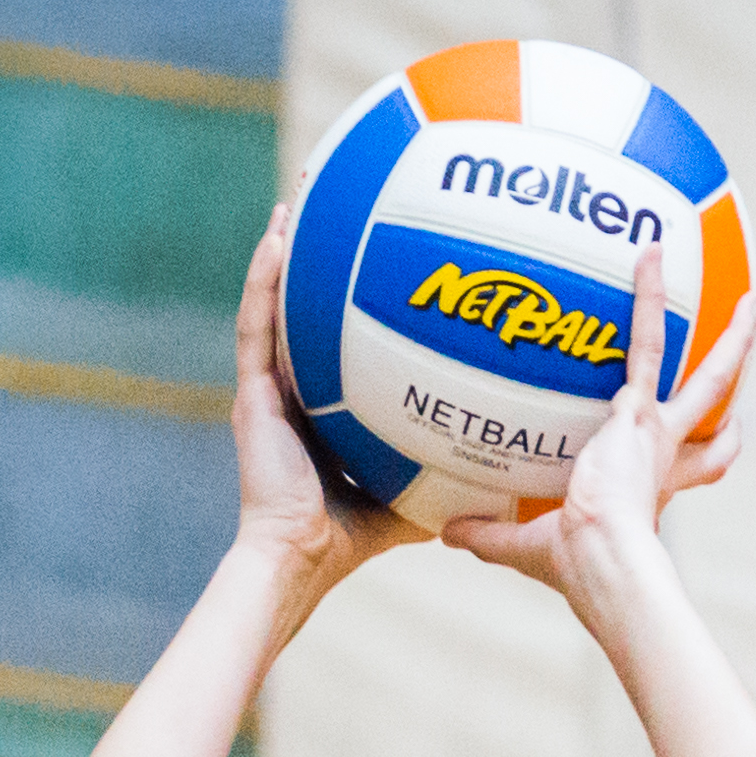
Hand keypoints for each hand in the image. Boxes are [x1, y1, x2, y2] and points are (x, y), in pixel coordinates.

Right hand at [232, 205, 423, 588]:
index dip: (347, 299)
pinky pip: (256, 323)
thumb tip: (505, 474)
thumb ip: (446, 476)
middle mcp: (294, 390)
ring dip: (284, 254)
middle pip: (303, 311)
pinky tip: (279, 239)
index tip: (373, 258)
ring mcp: (269, 388)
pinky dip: (263, 279)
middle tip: (336, 208)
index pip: (336, 340)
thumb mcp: (411, 493)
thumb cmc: (350, 537)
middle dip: (315, 261)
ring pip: (274, 305)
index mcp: (324, 407)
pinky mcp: (251, 392)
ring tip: (301, 201)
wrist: (304, 554)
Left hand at [442, 244, 755, 597]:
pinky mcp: (642, 414)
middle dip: (734, 390)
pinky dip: (648, 298)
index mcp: (652, 490)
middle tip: (746, 358)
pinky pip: (649, 344)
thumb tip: (446, 532)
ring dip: (734, 337)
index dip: (707, 455)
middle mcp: (666, 461)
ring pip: (710, 377)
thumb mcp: (527, 546)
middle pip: (717, 422)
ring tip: (752, 299)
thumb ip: (489, 534)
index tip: (720, 438)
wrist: (599, 553)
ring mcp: (661, 435)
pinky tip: (648, 258)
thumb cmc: (573, 564)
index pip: (693, 470)